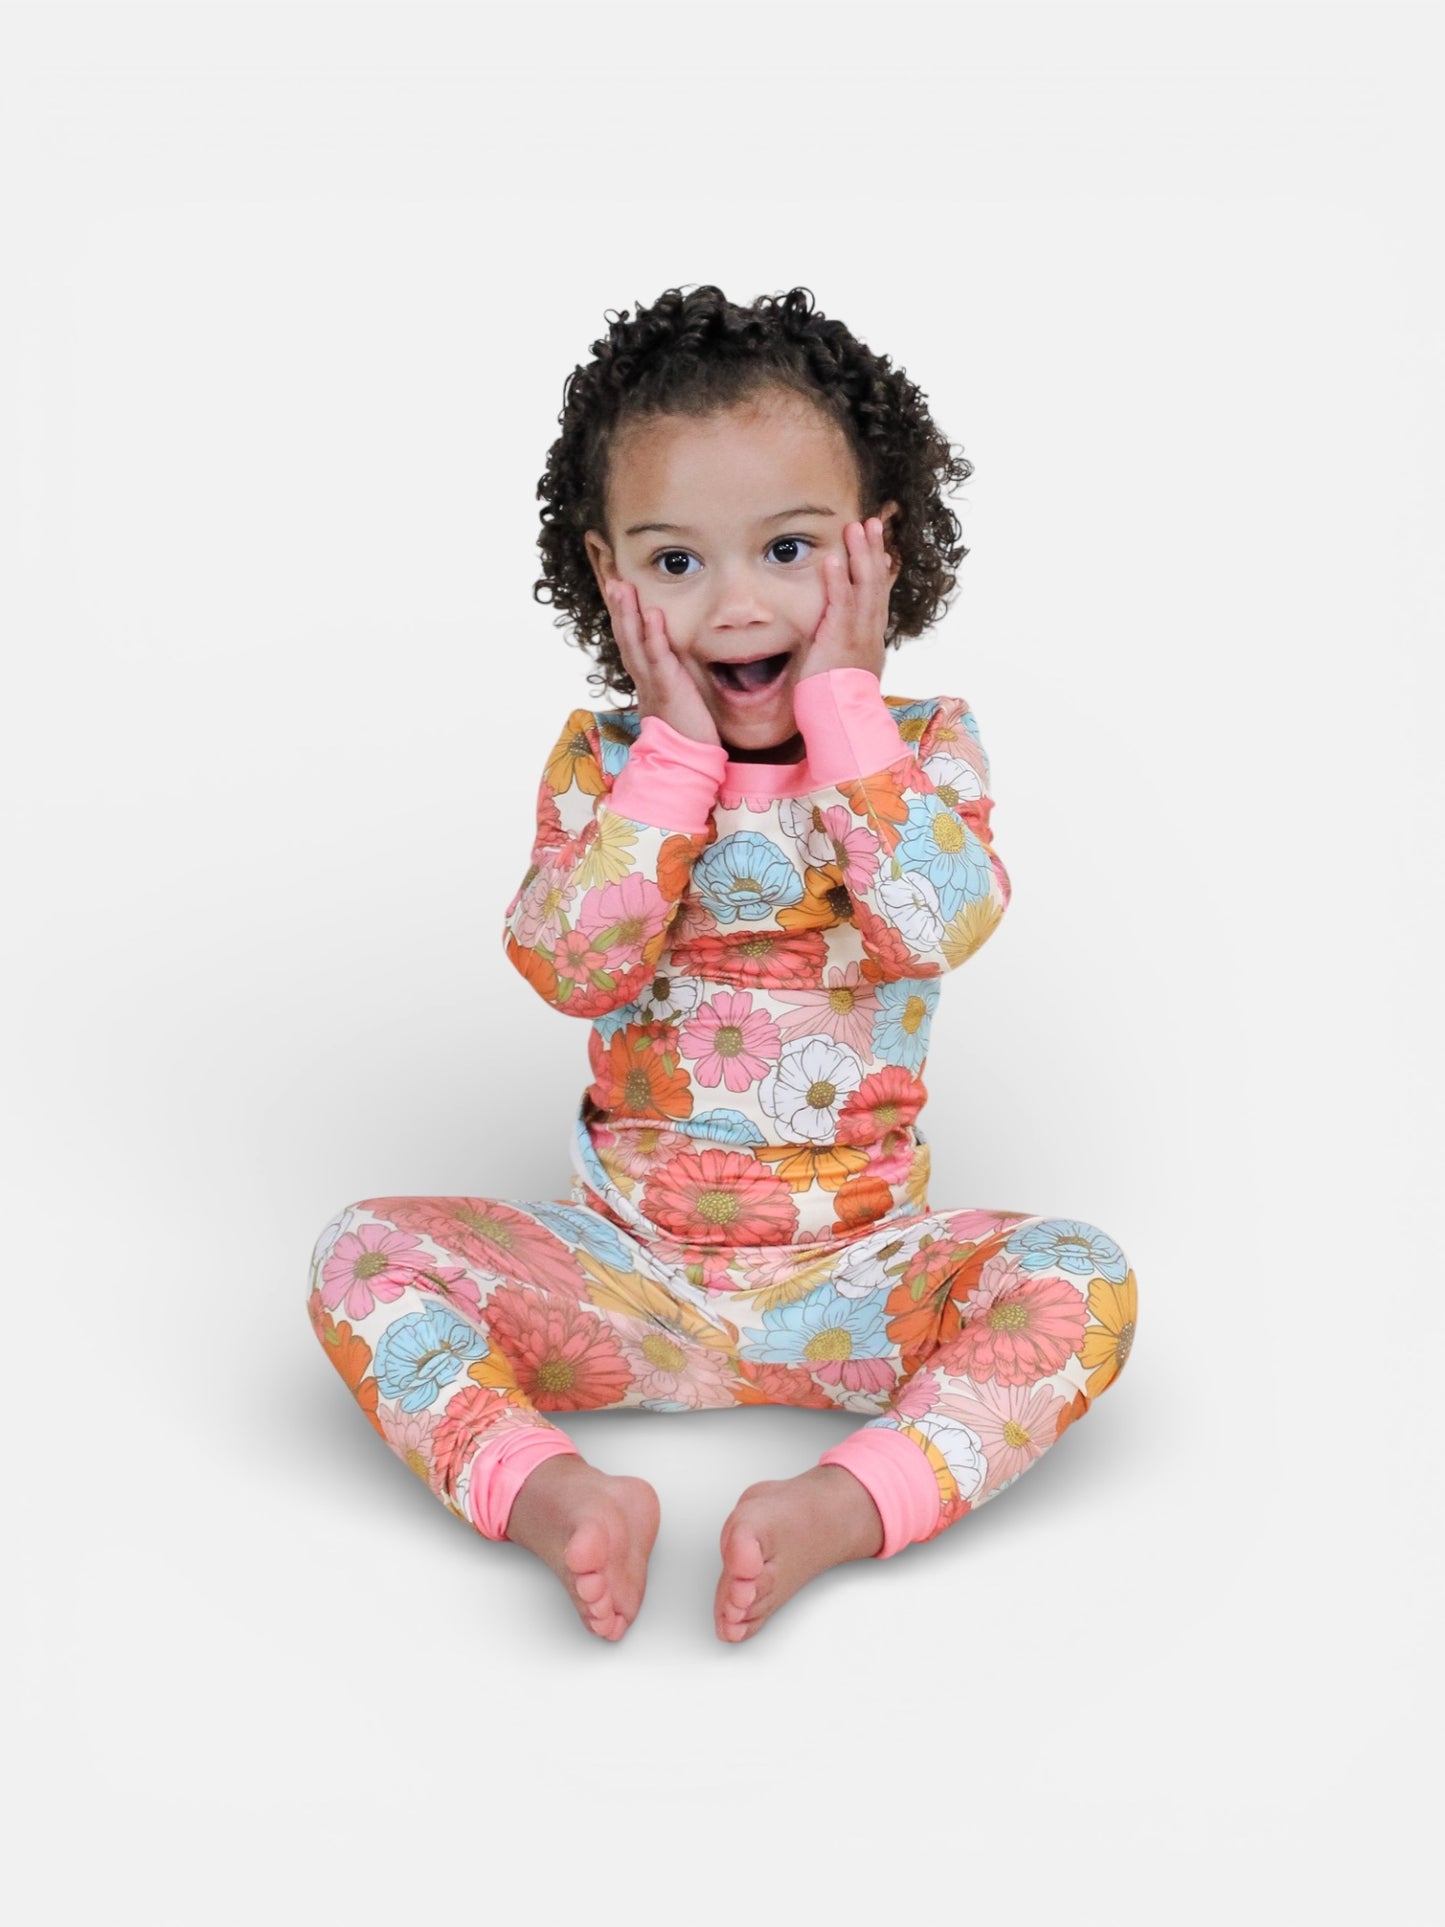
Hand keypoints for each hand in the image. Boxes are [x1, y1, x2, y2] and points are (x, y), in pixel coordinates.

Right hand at [603, 576, 720, 746]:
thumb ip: (669, 679)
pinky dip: (654, 636)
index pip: (631, 644)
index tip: (618, 593)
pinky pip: (659, 659)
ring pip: (635, 644)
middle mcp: (644, 679)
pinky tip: (652, 615)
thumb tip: (669, 664)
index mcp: (645, 680)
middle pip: (626, 639)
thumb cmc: (685, 731)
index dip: (624, 619)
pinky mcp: (668, 689)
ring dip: (628, 614)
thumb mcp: (673, 699)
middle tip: (613, 581)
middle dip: (619, 609)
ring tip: (623, 588)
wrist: (686, 760)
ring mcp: (653, 684)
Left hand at [797, 516, 897, 682]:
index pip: (878, 597)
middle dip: (874, 552)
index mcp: (871, 638)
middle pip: (876, 585)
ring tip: (856, 528)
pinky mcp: (841, 639)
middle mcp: (870, 632)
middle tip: (872, 524)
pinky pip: (840, 605)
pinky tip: (832, 559)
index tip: (881, 548)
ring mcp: (859, 634)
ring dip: (860, 556)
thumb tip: (841, 635)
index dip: (880, 569)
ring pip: (864, 588)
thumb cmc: (836, 698)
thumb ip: (847, 647)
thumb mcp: (847, 667)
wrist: (839, 720)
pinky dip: (837, 580)